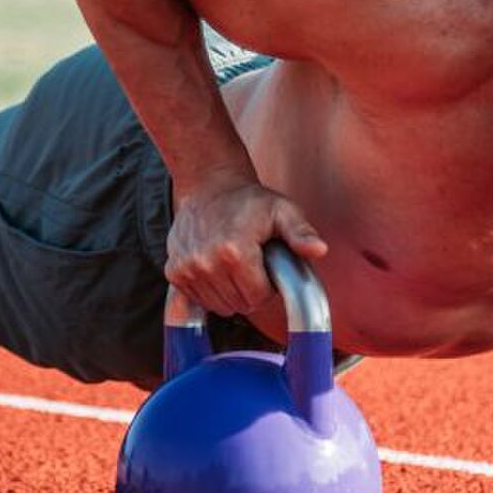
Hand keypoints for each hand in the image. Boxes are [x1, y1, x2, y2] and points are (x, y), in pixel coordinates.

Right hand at [165, 179, 327, 314]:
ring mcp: (186, 269)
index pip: (258, 297)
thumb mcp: (283, 211)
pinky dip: (209, 290)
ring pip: (220, 307)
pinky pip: (198, 301)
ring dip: (230, 292)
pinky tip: (215, 268)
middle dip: (250, 289)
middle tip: (251, 263)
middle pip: (239, 304)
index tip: (266, 265)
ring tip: (233, 263)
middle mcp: (206, 263)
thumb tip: (319, 250)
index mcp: (235, 252)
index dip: (267, 285)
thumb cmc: (250, 201)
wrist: (209, 186)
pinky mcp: (174, 272)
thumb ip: (301, 233)